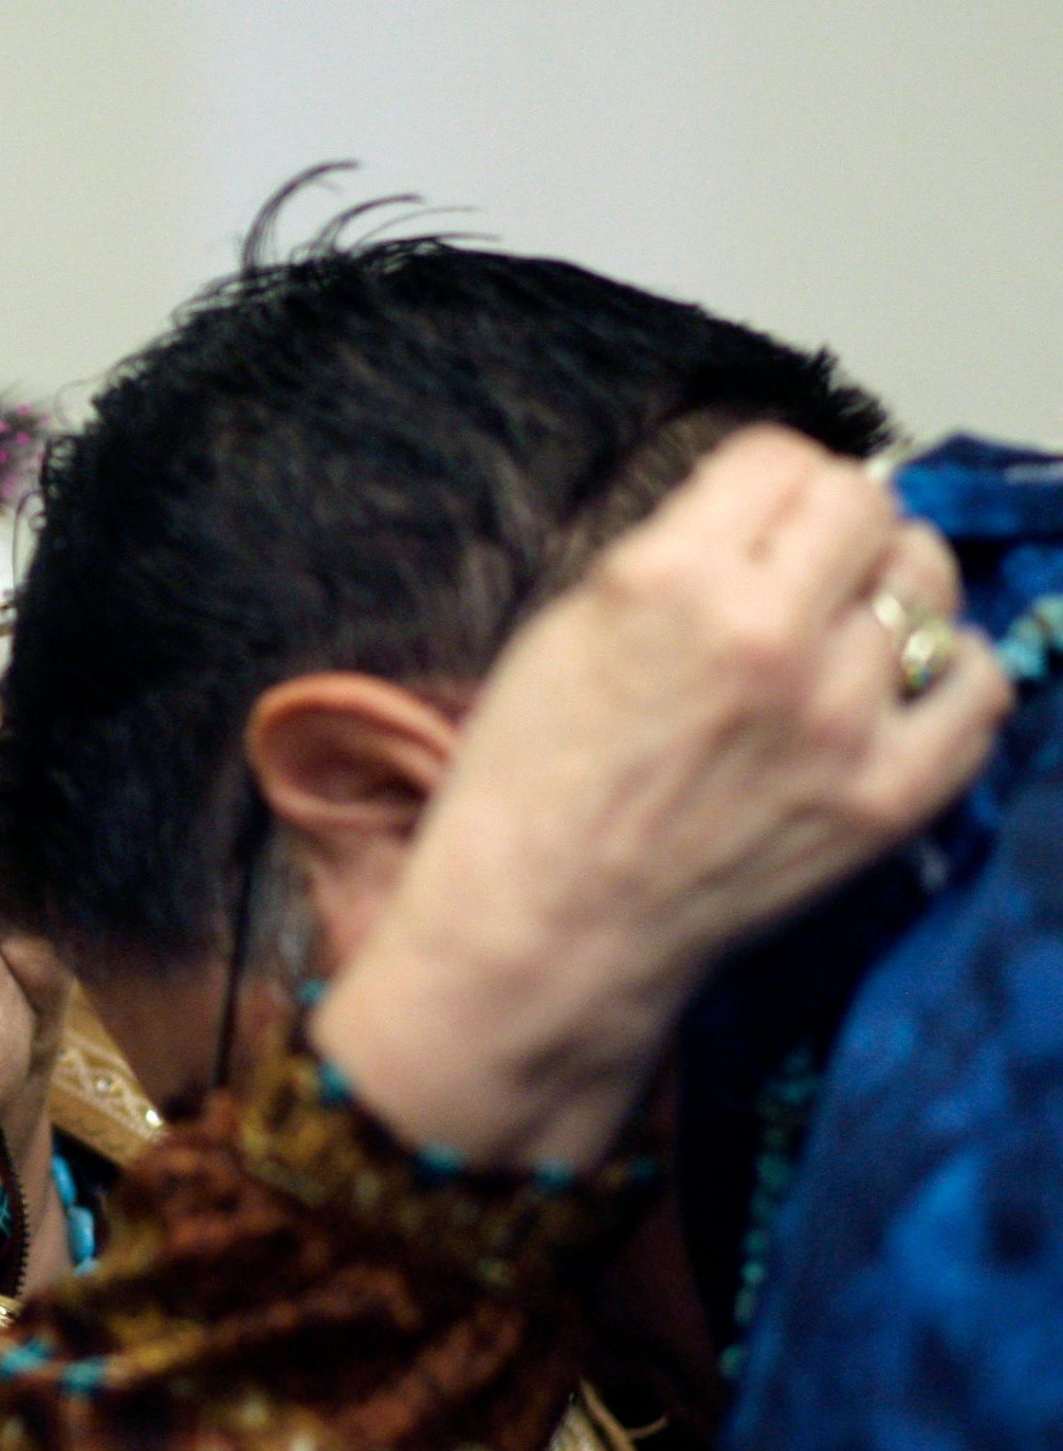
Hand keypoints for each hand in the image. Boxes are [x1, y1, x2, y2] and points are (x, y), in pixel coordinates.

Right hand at [320, 426, 1010, 1166]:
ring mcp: (841, 720)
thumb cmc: (528, 789)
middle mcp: (767, 635)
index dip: (767, 488)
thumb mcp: (564, 630)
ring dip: (889, 599)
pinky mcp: (888, 796)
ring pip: (929, 586)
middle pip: (869, 507)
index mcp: (668, 582)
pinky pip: (978, 687)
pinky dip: (944, 677)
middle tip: (802, 579)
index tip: (754, 524)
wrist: (542, 935)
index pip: (783, 458)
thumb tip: (770, 514)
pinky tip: (893, 695)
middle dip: (834, 531)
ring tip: (841, 641)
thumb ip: (673, 556)